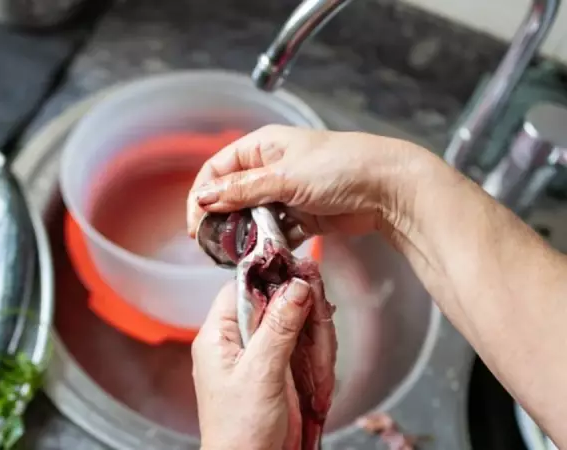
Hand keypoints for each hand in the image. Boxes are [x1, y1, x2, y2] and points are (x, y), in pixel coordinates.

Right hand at [186, 125, 435, 245]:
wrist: (388, 188)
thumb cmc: (340, 167)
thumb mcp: (284, 177)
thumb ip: (242, 191)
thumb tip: (204, 199)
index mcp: (262, 147)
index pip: (217, 169)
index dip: (203, 195)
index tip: (197, 223)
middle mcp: (271, 167)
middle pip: (232, 194)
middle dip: (221, 217)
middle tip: (213, 244)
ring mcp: (287, 192)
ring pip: (252, 215)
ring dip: (244, 233)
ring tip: (237, 252)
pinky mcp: (303, 215)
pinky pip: (275, 230)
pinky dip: (268, 242)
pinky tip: (263, 254)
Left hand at [192, 279, 311, 449]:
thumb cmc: (239, 431)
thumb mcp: (261, 374)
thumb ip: (278, 328)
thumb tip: (295, 287)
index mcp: (217, 336)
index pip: (241, 288)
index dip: (270, 279)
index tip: (300, 277)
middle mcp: (232, 342)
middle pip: (269, 304)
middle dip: (299, 310)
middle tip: (321, 315)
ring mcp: (254, 357)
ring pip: (288, 326)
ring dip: (310, 335)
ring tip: (322, 356)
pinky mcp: (272, 371)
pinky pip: (295, 348)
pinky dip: (312, 354)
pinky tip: (321, 368)